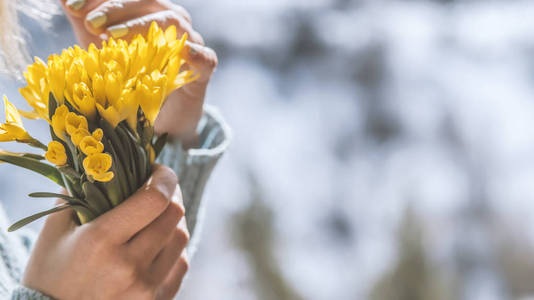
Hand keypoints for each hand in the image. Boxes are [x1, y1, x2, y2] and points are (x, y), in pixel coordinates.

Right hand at [22, 165, 189, 299]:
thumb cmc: (50, 274)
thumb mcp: (55, 231)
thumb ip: (77, 193)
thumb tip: (104, 161)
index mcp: (101, 241)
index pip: (154, 198)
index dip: (164, 177)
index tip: (157, 169)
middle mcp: (129, 265)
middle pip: (174, 215)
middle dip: (170, 194)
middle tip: (158, 189)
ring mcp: (146, 288)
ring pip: (182, 238)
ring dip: (173, 221)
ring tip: (156, 217)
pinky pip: (181, 264)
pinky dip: (173, 249)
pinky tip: (157, 244)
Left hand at [60, 0, 218, 147]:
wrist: (159, 117)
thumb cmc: (130, 79)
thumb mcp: (102, 51)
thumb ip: (86, 24)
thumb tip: (64, 0)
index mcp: (150, 11)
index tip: (72, 7)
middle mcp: (172, 21)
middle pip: (149, 3)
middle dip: (117, 9)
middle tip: (91, 23)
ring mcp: (191, 44)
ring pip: (174, 24)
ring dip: (143, 26)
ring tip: (114, 37)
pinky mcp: (203, 72)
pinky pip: (206, 58)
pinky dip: (196, 54)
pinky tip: (184, 52)